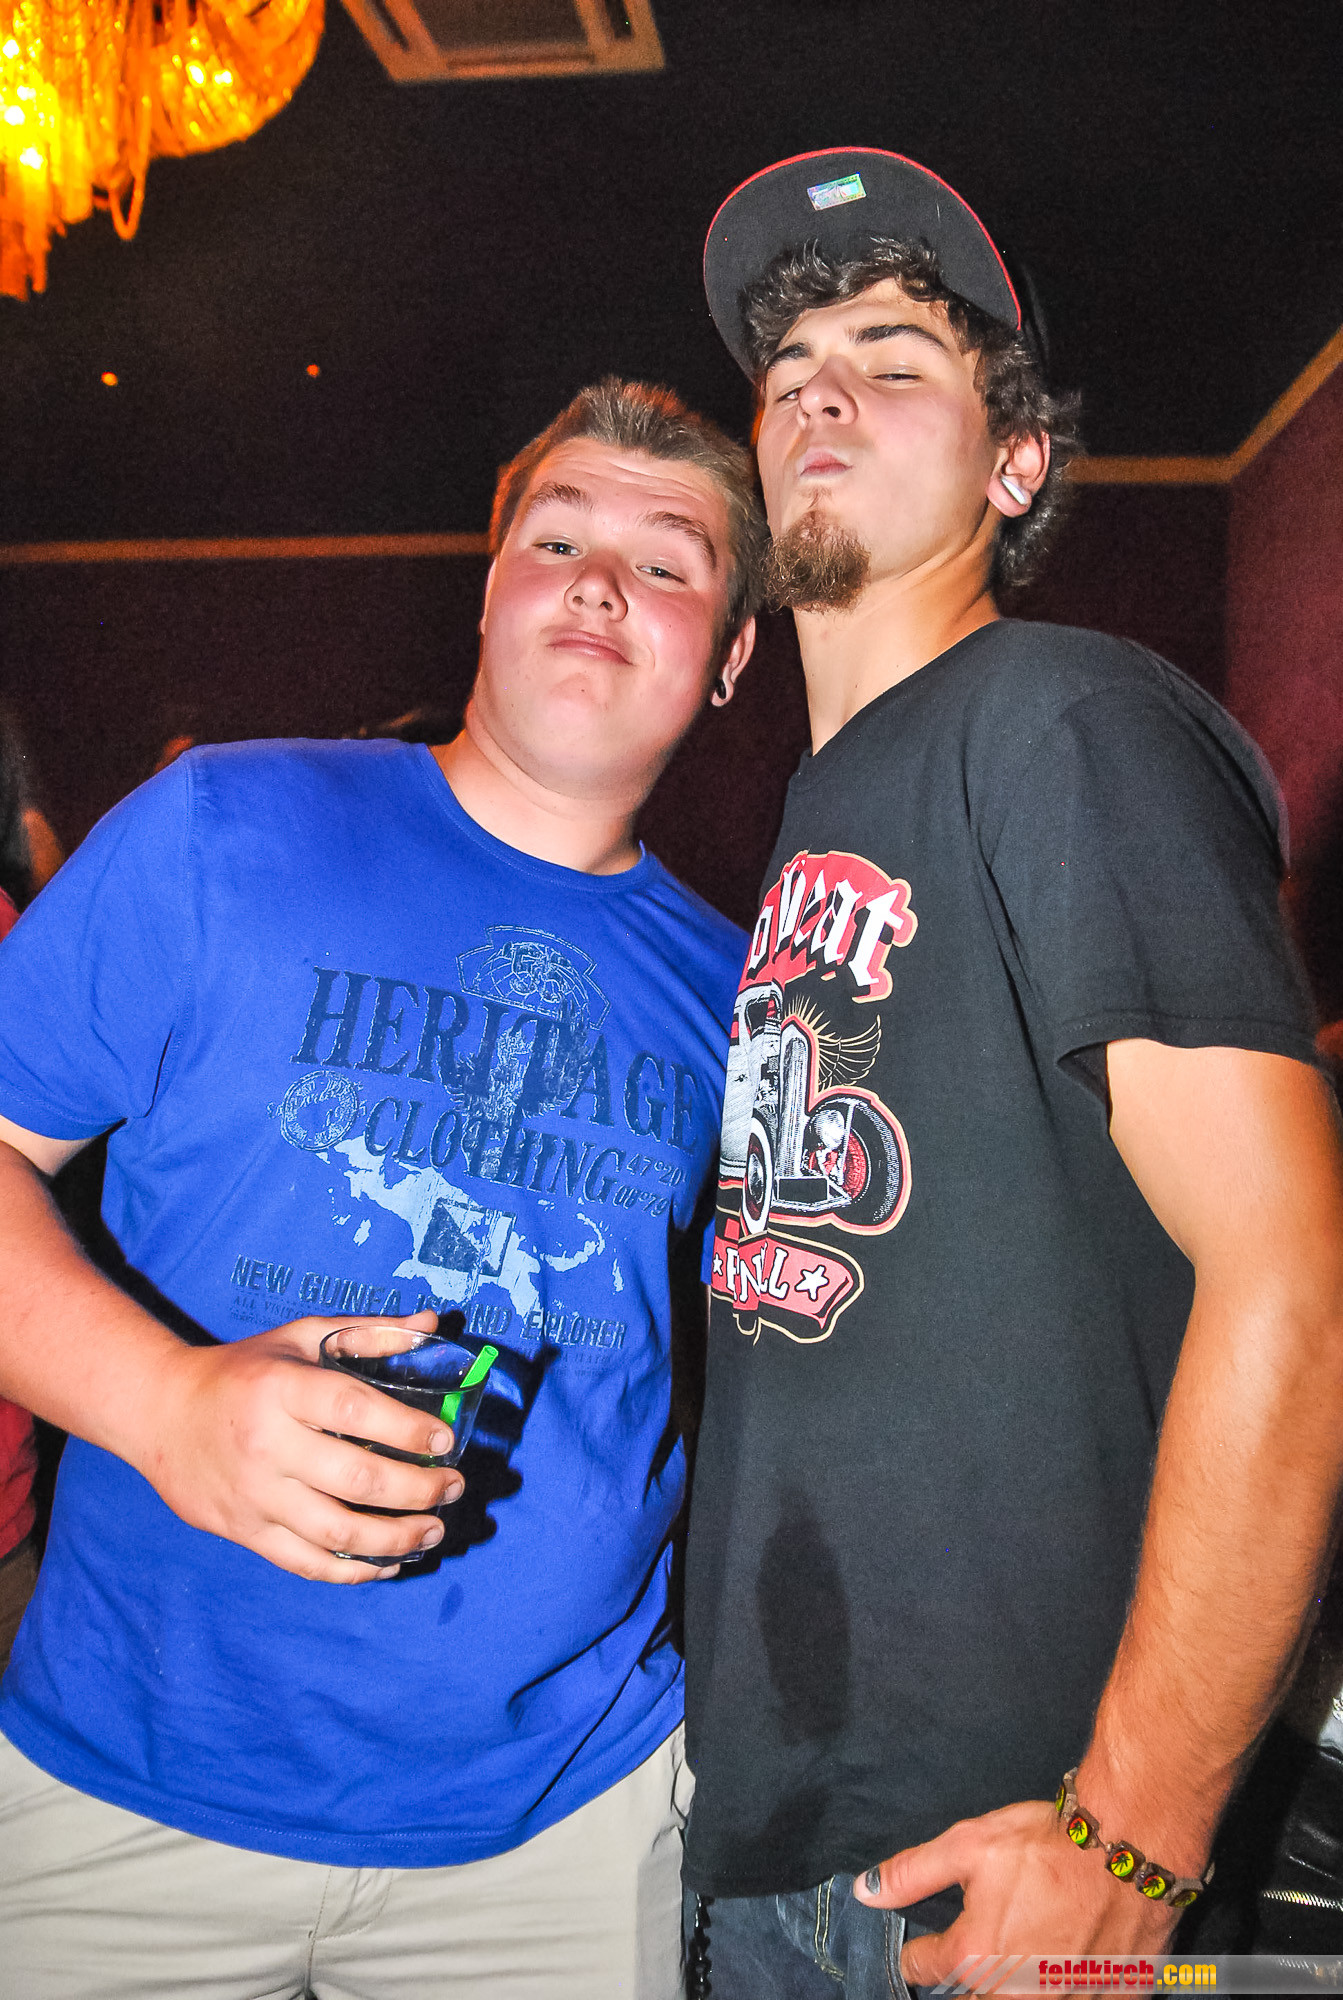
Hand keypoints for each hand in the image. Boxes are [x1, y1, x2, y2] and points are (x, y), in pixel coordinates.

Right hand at [128, 1310, 465, 1582]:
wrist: (161, 1412)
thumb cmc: (244, 1371)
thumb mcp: (301, 1338)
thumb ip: (369, 1333)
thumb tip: (433, 1325)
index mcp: (283, 1389)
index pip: (356, 1411)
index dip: (408, 1430)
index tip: (446, 1440)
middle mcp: (268, 1445)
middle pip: (356, 1480)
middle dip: (418, 1491)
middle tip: (454, 1488)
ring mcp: (254, 1495)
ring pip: (337, 1532)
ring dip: (397, 1538)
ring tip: (433, 1530)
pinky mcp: (244, 1531)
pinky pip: (306, 1562)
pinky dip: (353, 1570)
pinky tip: (389, 1563)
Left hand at [853, 1799, 1176, 1992]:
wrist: (1129, 1848)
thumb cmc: (1048, 1844)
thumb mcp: (969, 1845)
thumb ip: (913, 1873)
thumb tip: (864, 1892)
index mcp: (974, 1956)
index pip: (922, 1967)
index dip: (918, 1952)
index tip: (923, 1947)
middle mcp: (1012, 1993)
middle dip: (963, 1984)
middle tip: (974, 1958)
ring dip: (1005, 1990)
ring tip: (1015, 1960)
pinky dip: (1060, 1990)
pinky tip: (1061, 1971)